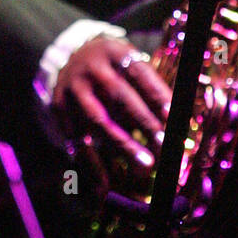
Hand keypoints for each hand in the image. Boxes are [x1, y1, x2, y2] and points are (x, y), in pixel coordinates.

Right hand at [52, 36, 170, 184]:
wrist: (72, 58)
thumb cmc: (115, 69)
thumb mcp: (131, 65)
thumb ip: (152, 90)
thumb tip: (177, 124)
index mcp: (117, 54)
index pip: (140, 74)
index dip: (157, 95)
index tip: (172, 117)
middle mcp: (93, 69)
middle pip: (120, 96)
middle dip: (143, 123)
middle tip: (162, 146)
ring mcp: (74, 89)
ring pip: (97, 120)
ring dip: (122, 145)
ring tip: (144, 166)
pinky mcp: (59, 109)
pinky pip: (76, 139)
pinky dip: (91, 163)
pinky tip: (105, 183)